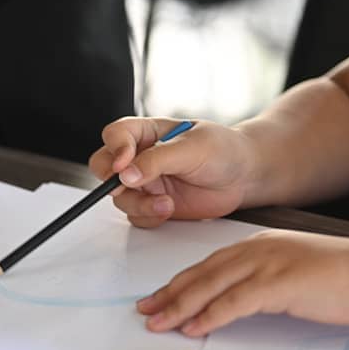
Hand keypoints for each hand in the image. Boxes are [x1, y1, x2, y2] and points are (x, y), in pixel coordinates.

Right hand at [89, 117, 257, 227]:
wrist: (244, 176)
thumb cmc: (224, 150)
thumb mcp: (193, 147)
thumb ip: (157, 160)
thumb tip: (125, 174)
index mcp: (147, 133)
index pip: (115, 135)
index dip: (114, 149)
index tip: (123, 163)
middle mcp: (140, 157)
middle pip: (104, 166)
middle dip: (112, 181)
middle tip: (128, 188)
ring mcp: (144, 182)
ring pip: (119, 197)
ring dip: (139, 204)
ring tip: (166, 203)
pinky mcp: (152, 204)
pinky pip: (135, 215)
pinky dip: (148, 217)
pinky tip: (169, 209)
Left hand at [137, 229, 348, 336]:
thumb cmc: (337, 278)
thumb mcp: (287, 272)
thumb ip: (257, 281)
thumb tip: (228, 302)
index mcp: (255, 245)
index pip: (206, 265)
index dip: (177, 282)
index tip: (157, 296)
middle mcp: (255, 250)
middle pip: (200, 274)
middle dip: (168, 294)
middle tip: (145, 310)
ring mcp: (266, 264)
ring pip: (210, 287)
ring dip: (180, 307)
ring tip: (158, 322)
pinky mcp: (279, 284)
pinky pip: (235, 302)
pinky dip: (210, 316)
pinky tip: (193, 328)